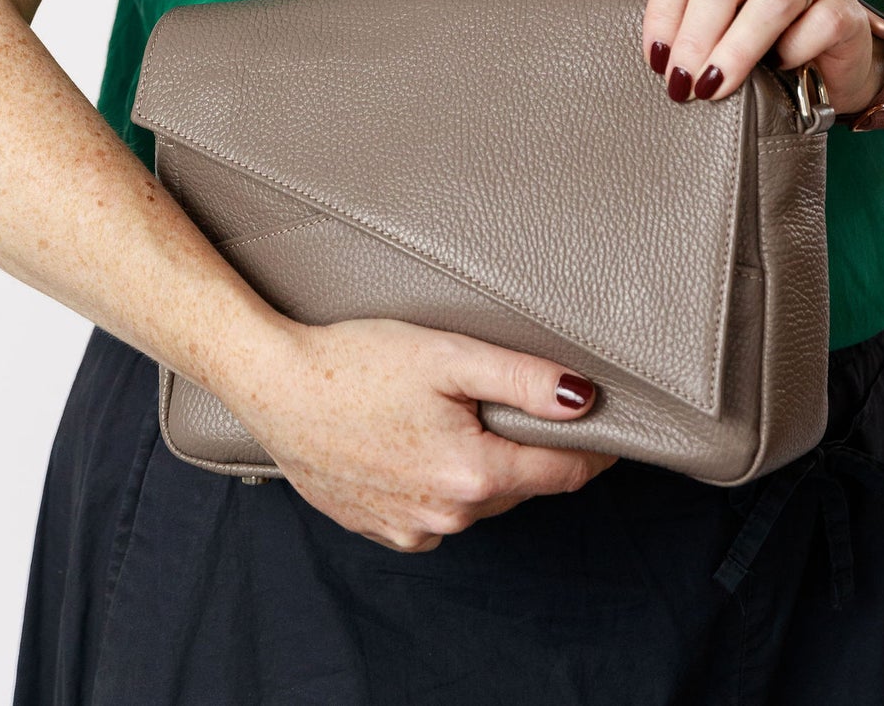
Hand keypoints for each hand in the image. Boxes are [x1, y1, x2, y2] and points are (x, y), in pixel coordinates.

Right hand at [228, 315, 615, 550]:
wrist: (274, 386)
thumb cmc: (356, 362)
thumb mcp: (449, 354)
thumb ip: (522, 378)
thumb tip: (584, 399)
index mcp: (473, 474)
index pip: (562, 473)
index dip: (592, 449)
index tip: (609, 431)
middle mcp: (447, 516)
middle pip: (519, 485)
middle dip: (531, 449)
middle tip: (522, 402)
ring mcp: (411, 529)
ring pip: (477, 502)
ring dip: (484, 468)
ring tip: (460, 415)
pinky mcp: (380, 528)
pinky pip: (434, 513)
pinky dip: (441, 484)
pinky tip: (417, 441)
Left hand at [614, 0, 883, 116]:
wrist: (814, 60)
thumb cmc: (741, 22)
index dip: (662, 10)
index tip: (654, 57)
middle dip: (695, 36)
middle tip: (681, 82)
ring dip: (736, 49)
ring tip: (714, 87)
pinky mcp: (846, 5)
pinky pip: (819, 22)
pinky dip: (792, 51)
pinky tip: (777, 70)